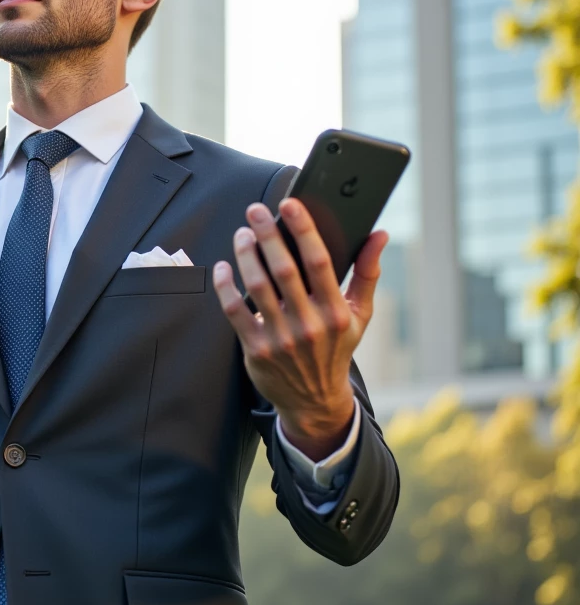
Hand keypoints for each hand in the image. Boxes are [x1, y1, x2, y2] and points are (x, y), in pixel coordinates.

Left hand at [212, 198, 386, 460]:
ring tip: (242, 234)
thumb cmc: (336, 348)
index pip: (319, 262)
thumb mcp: (359, 314)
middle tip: (255, 210)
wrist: (315, 400)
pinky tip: (225, 266)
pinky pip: (236, 312)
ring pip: (257, 287)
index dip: (304, 230)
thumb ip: (367, 273)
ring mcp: (281, 339)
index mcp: (336, 312)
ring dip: (246, 255)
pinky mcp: (256, 351)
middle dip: (268, 235)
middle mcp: (310, 325)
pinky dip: (227, 286)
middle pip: (284, 270)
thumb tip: (379, 234)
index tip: (290, 204)